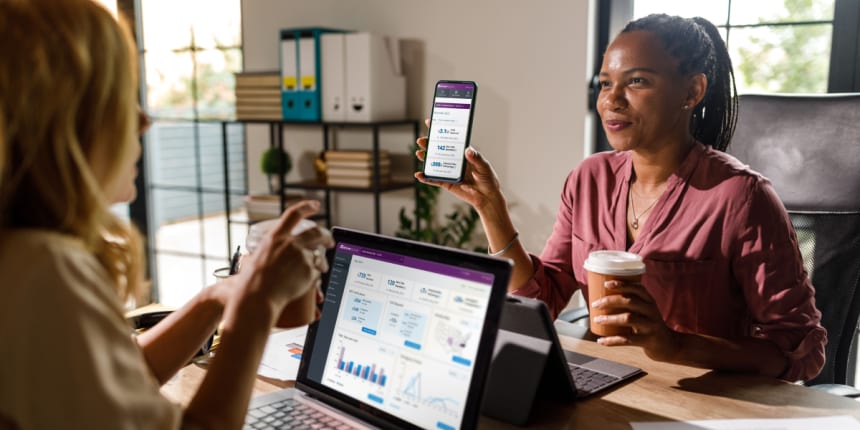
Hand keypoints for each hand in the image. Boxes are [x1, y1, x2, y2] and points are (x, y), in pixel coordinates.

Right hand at [233, 201, 333, 323]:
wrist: (257, 299)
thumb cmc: (250, 283)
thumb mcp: (254, 259)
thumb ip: (268, 253)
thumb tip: (272, 253)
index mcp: (275, 237)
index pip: (294, 214)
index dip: (306, 207)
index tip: (315, 205)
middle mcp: (290, 244)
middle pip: (316, 232)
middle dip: (326, 235)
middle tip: (329, 240)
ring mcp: (301, 257)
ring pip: (319, 254)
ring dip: (323, 260)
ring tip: (324, 266)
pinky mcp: (309, 271)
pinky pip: (317, 271)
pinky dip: (316, 276)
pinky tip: (310, 283)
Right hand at [414, 118, 504, 212]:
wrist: (487, 197)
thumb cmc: (488, 179)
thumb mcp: (484, 166)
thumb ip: (476, 158)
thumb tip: (468, 150)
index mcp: (462, 153)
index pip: (450, 140)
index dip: (440, 131)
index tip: (431, 122)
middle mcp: (454, 161)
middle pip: (438, 150)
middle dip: (429, 144)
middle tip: (421, 141)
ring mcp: (449, 172)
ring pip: (434, 163)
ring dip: (425, 158)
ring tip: (419, 153)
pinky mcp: (447, 183)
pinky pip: (434, 180)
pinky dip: (426, 178)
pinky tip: (419, 175)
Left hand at [591, 280, 680, 361]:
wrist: (669, 345)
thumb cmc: (649, 325)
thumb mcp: (645, 311)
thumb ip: (630, 304)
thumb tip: (602, 299)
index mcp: (650, 301)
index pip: (637, 288)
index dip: (621, 284)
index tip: (606, 284)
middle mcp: (652, 311)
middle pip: (629, 301)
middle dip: (610, 301)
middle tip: (596, 304)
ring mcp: (651, 326)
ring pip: (628, 318)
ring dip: (609, 319)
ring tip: (596, 320)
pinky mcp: (648, 340)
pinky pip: (627, 339)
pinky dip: (612, 340)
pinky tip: (601, 341)